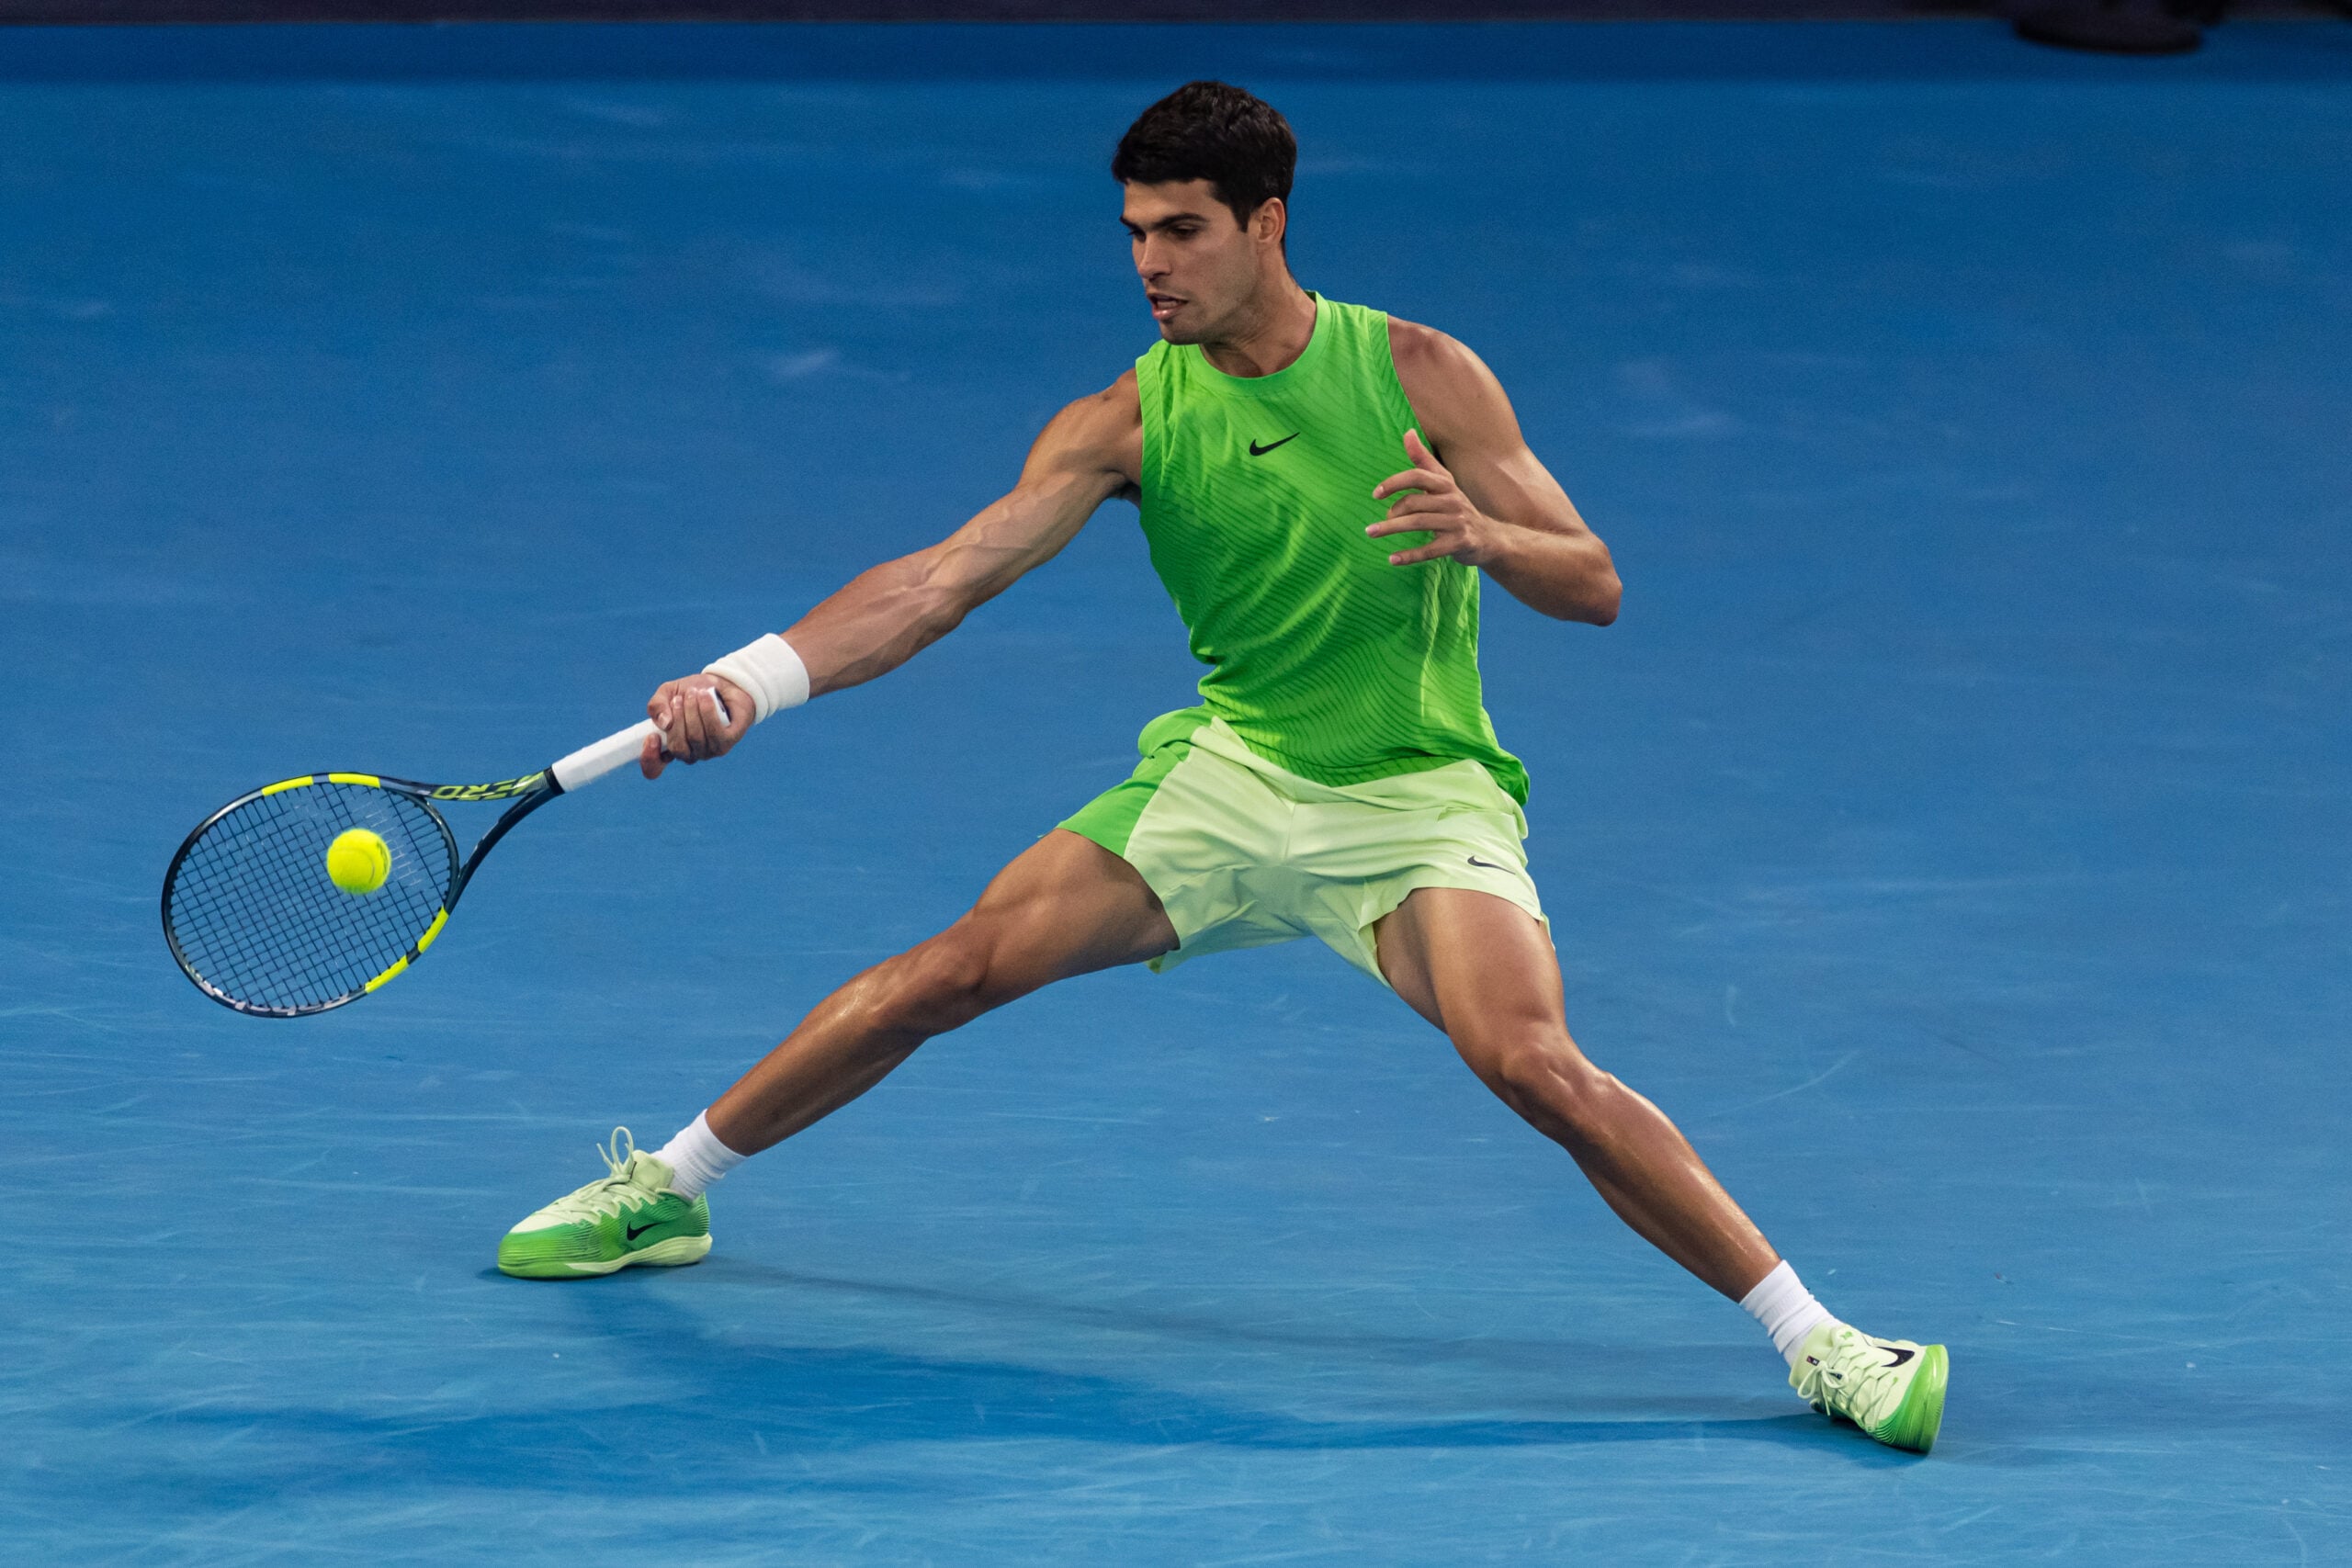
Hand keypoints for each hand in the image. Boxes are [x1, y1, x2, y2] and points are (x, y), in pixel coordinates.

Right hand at [640, 674, 752, 778]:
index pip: (654, 768)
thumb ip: (657, 705)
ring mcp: (708, 751)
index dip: (649, 758)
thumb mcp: (668, 693)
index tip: (652, 737)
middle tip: (680, 698)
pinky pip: (715, 732)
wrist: (722, 683)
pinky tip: (705, 697)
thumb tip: (664, 723)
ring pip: (696, 738)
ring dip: (692, 711)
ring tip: (694, 692)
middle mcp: (689, 754)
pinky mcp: (727, 742)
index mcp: (670, 746)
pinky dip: (707, 712)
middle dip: (677, 719)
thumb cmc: (692, 692)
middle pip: (677, 747)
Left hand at [1367, 429, 1506, 567]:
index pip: (1418, 476)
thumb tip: (1408, 432)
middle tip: (1375, 525)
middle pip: (1415, 502)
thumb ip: (1423, 460)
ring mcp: (1457, 522)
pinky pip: (1430, 550)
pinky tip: (1392, 559)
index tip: (1376, 494)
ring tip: (1371, 533)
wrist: (1488, 537)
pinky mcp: (1459, 543)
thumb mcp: (1443, 482)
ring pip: (1419, 523)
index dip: (1394, 483)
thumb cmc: (1456, 507)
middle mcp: (1452, 500)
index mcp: (1445, 483)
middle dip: (1391, 513)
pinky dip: (1410, 555)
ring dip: (1391, 529)